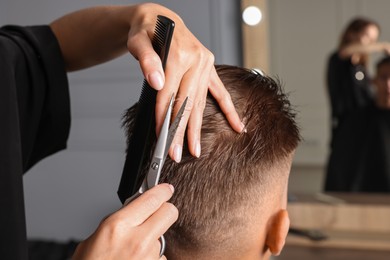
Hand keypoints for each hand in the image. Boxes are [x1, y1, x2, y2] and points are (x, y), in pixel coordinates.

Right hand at [72, 184, 177, 259]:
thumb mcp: (95, 239)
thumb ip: (118, 222)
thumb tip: (135, 211)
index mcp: (118, 226)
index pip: (152, 198)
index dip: (162, 191)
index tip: (166, 189)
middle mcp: (138, 241)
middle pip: (169, 213)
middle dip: (165, 211)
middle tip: (158, 214)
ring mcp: (150, 258)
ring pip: (163, 238)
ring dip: (153, 242)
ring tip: (133, 254)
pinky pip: (160, 258)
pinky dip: (152, 259)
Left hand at [126, 3, 243, 161]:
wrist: (160, 18)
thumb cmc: (147, 31)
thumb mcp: (139, 41)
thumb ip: (147, 61)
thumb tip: (156, 83)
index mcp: (180, 54)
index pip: (170, 94)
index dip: (164, 117)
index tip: (161, 138)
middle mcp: (197, 61)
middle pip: (186, 103)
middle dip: (180, 131)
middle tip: (177, 153)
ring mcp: (205, 65)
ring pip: (200, 102)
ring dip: (197, 127)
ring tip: (196, 149)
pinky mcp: (209, 68)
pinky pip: (221, 92)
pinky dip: (229, 110)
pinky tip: (237, 126)